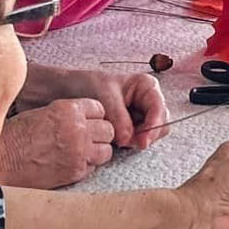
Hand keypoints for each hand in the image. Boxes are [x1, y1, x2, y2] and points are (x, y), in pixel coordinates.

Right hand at [0, 99, 115, 188]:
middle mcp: (78, 128)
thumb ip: (68, 115)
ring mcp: (79, 151)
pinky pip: (93, 168)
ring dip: (96, 152)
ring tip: (80, 154)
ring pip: (106, 151)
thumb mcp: (44, 112)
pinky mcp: (76, 171)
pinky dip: (85, 167)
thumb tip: (85, 120)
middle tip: (86, 140)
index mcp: (69, 109)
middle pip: (108, 130)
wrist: (2, 159)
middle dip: (99, 135)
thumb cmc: (18, 134)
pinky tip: (69, 164)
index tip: (87, 123)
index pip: (100, 109)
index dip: (93, 117)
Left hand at [39, 68, 168, 150]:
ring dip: (137, 140)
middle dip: (147, 135)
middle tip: (128, 142)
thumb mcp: (104, 96)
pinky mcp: (132, 129)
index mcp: (146, 87)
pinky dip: (130, 143)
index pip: (160, 109)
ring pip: (151, 135)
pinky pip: (138, 141)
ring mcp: (141, 116)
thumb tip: (128, 138)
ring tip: (117, 137)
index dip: (154, 125)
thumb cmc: (87, 85)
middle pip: (161, 124)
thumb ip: (118, 117)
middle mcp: (148, 102)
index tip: (143, 140)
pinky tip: (116, 139)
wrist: (67, 92)